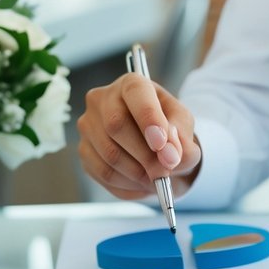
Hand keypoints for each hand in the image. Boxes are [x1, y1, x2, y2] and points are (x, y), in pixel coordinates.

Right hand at [77, 73, 202, 201]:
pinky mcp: (84, 150)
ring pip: (109, 154)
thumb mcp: (185, 130)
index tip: (162, 145)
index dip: (149, 120)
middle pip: (116, 126)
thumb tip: (170, 156)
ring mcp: (88, 124)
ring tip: (157, 179)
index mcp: (133, 84)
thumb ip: (183, 140)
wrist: (157, 148)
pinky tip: (142, 183)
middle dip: (145, 155)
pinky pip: (103, 173)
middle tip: (164, 172)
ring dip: (138, 173)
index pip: (136, 94)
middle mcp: (103, 98)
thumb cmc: (170, 131)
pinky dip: (127, 184)